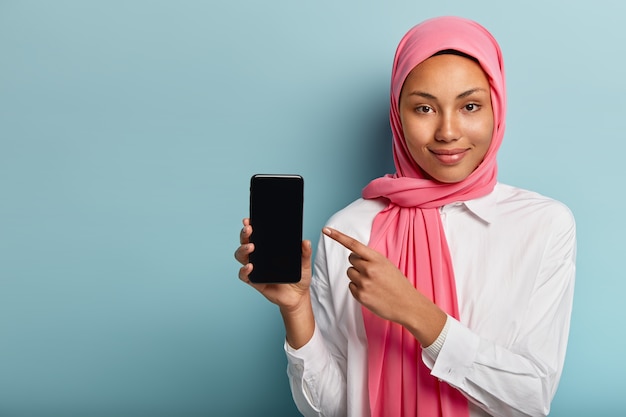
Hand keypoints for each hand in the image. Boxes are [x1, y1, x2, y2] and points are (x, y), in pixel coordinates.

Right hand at [234, 218, 311, 312]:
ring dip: (243, 250)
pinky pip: (244, 275)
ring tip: (251, 247)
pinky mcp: (255, 281)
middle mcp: (259, 257)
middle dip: (245, 234)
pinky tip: (250, 266)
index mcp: (268, 249)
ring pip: (241, 256)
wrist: (298, 296)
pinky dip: (244, 270)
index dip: (250, 227)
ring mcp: (255, 269)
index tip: (249, 220)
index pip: (256, 235)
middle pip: (245, 242)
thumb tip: (306, 242)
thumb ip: (305, 253)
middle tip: (249, 229)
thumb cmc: (298, 277)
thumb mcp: (304, 263)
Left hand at [322, 227, 445, 345]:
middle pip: (351, 260)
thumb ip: (371, 259)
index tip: (326, 230)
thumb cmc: (397, 284)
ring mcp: (364, 283)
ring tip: (372, 283)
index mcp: (377, 259)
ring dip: (357, 276)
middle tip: (371, 272)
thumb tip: (354, 256)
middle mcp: (369, 269)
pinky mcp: (360, 295)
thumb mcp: (387, 265)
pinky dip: (358, 288)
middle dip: (358, 263)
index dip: (338, 236)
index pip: (353, 244)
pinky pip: (351, 286)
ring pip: (350, 273)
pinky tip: (370, 292)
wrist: (407, 305)